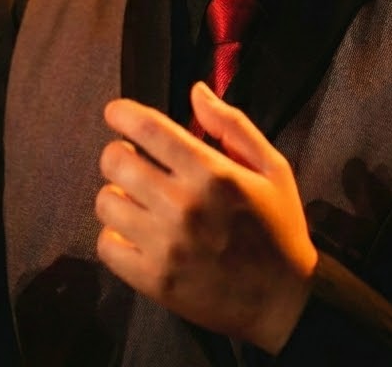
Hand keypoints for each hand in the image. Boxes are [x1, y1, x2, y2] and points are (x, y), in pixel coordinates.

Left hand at [95, 81, 317, 352]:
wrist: (284, 302)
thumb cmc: (278, 227)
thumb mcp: (272, 167)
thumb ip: (232, 125)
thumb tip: (196, 90)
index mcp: (212, 172)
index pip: (149, 129)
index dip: (122, 113)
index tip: (115, 112)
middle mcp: (184, 205)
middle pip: (116, 161)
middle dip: (119, 153)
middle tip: (132, 161)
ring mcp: (166, 246)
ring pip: (106, 202)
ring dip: (116, 194)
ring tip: (135, 199)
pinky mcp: (154, 281)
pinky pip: (107, 246)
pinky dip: (114, 235)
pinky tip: (134, 233)